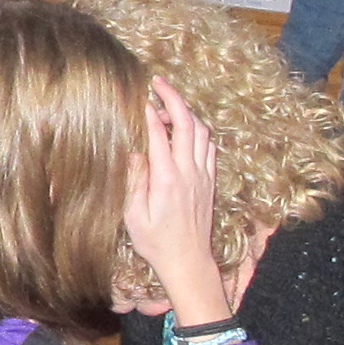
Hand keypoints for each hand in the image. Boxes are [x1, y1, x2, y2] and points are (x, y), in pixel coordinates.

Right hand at [120, 79, 228, 327]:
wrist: (188, 262)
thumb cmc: (155, 243)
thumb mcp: (133, 215)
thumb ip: (134, 180)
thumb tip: (135, 151)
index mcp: (166, 179)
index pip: (158, 133)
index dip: (149, 111)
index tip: (140, 95)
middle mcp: (189, 172)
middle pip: (186, 123)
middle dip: (173, 97)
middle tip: (158, 82)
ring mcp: (203, 175)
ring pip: (201, 131)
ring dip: (186, 113)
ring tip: (167, 106)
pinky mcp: (210, 181)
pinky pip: (208, 146)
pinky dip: (197, 130)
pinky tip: (184, 131)